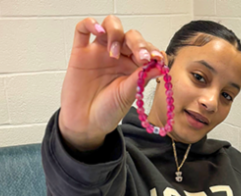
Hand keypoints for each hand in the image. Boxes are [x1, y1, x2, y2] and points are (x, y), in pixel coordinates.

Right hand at [59, 15, 164, 147]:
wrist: (83, 126)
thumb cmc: (106, 112)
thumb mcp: (127, 96)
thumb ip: (141, 78)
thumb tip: (160, 64)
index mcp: (132, 65)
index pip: (146, 48)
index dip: (152, 50)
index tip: (156, 59)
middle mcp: (117, 55)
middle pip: (130, 35)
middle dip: (138, 43)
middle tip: (141, 57)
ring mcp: (99, 52)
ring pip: (110, 26)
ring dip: (116, 33)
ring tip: (113, 53)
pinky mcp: (80, 53)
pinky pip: (83, 30)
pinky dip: (90, 24)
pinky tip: (97, 29)